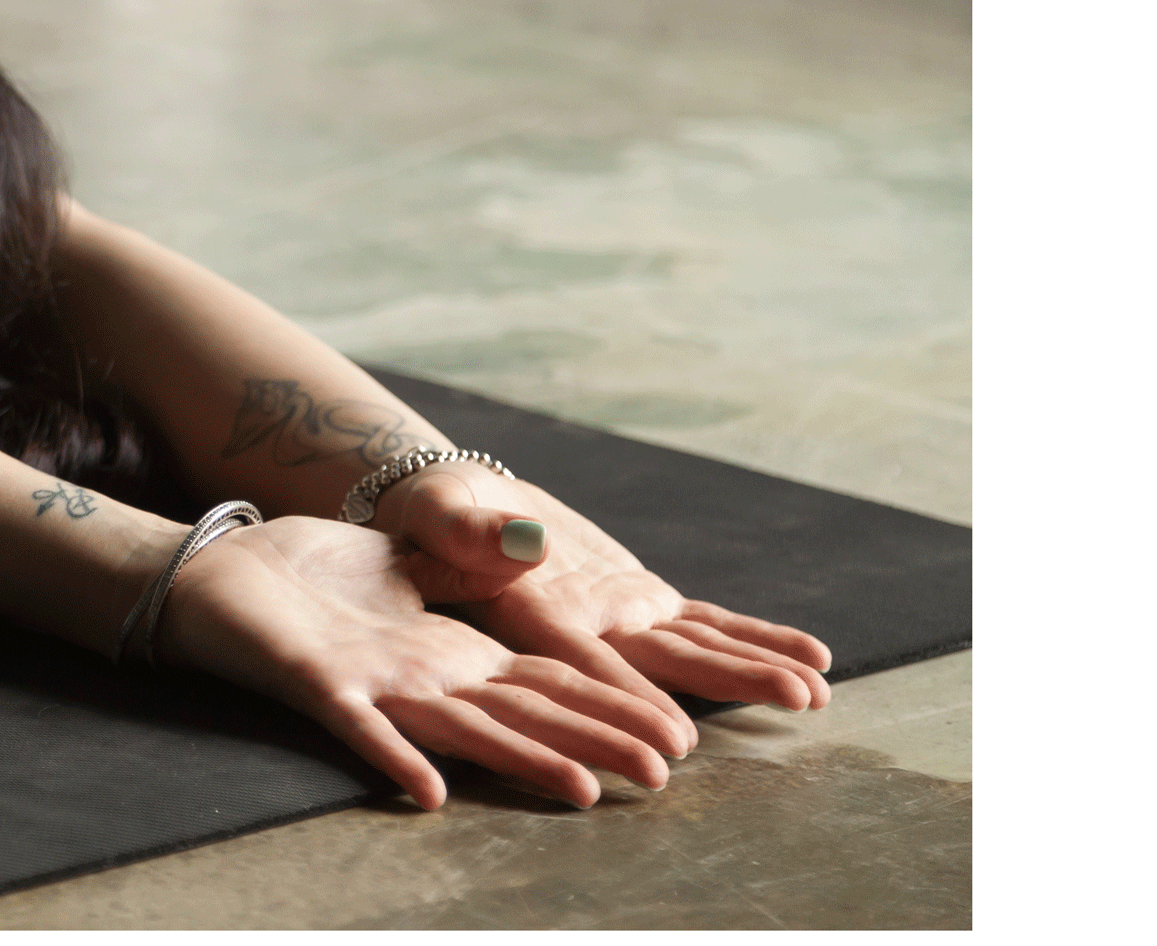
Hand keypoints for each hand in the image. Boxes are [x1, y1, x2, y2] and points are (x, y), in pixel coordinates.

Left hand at [156, 515, 682, 809]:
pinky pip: (358, 729)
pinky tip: (426, 794)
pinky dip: (394, 759)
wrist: (231, 563)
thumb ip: (476, 547)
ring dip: (522, 762)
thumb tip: (534, 542)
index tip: (684, 727)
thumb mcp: (418, 542)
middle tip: (667, 775)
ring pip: (465, 731)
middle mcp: (433, 676)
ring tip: (580, 795)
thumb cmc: (324, 567)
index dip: (619, 702)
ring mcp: (378, 682)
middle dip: (598, 742)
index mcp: (461, 646)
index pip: (559, 676)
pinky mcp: (317, 681)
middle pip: (531, 713)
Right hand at [371, 465, 834, 743]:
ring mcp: (617, 619)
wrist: (457, 509)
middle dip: (713, 691)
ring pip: (690, 652)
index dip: (625, 698)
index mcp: (524, 617)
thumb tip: (527, 542)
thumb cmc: (433, 512)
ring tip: (813, 693)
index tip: (669, 737)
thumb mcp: (440, 513)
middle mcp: (580, 631)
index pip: (580, 665)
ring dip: (750, 671)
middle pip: (649, 671)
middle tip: (783, 706)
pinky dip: (754, 638)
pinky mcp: (640, 600)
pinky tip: (811, 657)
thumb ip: (471, 533)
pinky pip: (707, 625)